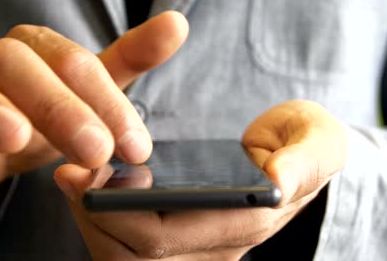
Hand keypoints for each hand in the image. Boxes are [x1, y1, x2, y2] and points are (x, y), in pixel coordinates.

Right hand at [0, 11, 188, 202]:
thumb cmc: (30, 125)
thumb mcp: (79, 111)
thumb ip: (119, 87)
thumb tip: (175, 30)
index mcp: (54, 55)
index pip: (93, 68)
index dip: (117, 105)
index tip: (138, 145)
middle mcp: (19, 52)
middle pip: (61, 62)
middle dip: (92, 107)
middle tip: (108, 151)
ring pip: (10, 65)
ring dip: (49, 106)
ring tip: (77, 150)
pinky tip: (10, 136)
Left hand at [53, 100, 347, 260]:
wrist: (294, 153)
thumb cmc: (302, 142)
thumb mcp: (316, 138)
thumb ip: (305, 159)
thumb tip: (277, 179)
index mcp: (247, 222)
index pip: (170, 238)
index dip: (123, 213)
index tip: (90, 179)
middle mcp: (220, 247)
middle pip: (138, 254)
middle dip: (94, 216)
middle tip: (70, 173)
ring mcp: (199, 248)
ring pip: (128, 258)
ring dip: (92, 222)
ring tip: (74, 180)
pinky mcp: (183, 238)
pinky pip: (130, 249)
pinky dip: (102, 225)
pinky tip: (91, 192)